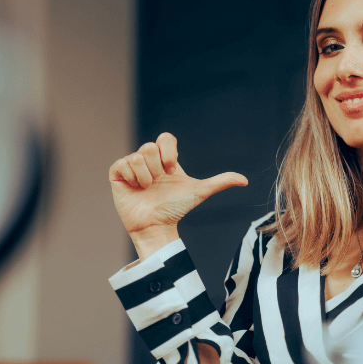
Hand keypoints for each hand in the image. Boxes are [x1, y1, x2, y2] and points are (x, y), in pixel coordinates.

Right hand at [109, 133, 246, 255]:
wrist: (157, 226)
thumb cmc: (176, 209)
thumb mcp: (199, 192)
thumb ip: (220, 182)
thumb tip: (245, 180)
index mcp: (165, 159)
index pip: (165, 138)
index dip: (169, 152)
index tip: (173, 171)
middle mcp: (148, 159)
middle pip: (150, 147)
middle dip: (158, 168)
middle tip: (159, 182)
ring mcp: (131, 166)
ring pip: (137, 156)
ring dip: (145, 176)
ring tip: (147, 188)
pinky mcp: (117, 174)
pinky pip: (122, 164)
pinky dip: (131, 178)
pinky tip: (135, 188)